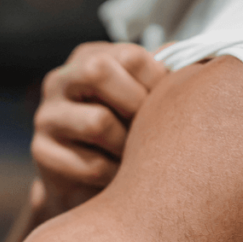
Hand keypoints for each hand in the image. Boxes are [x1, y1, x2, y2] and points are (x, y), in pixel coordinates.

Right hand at [32, 42, 167, 213]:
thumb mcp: (142, 101)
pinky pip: (91, 164)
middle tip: (147, 129)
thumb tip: (200, 59)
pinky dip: (116, 175)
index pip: (129, 54)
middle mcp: (58, 81)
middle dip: (134, 102)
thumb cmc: (125, 136)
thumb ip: (162, 78)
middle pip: (98, 71)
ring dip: (128, 145)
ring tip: (136, 157)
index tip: (165, 107)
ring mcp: (46, 117)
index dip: (157, 80)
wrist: (88, 187)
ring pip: (98, 122)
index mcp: (86, 58)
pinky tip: (120, 178)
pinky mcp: (42, 153)